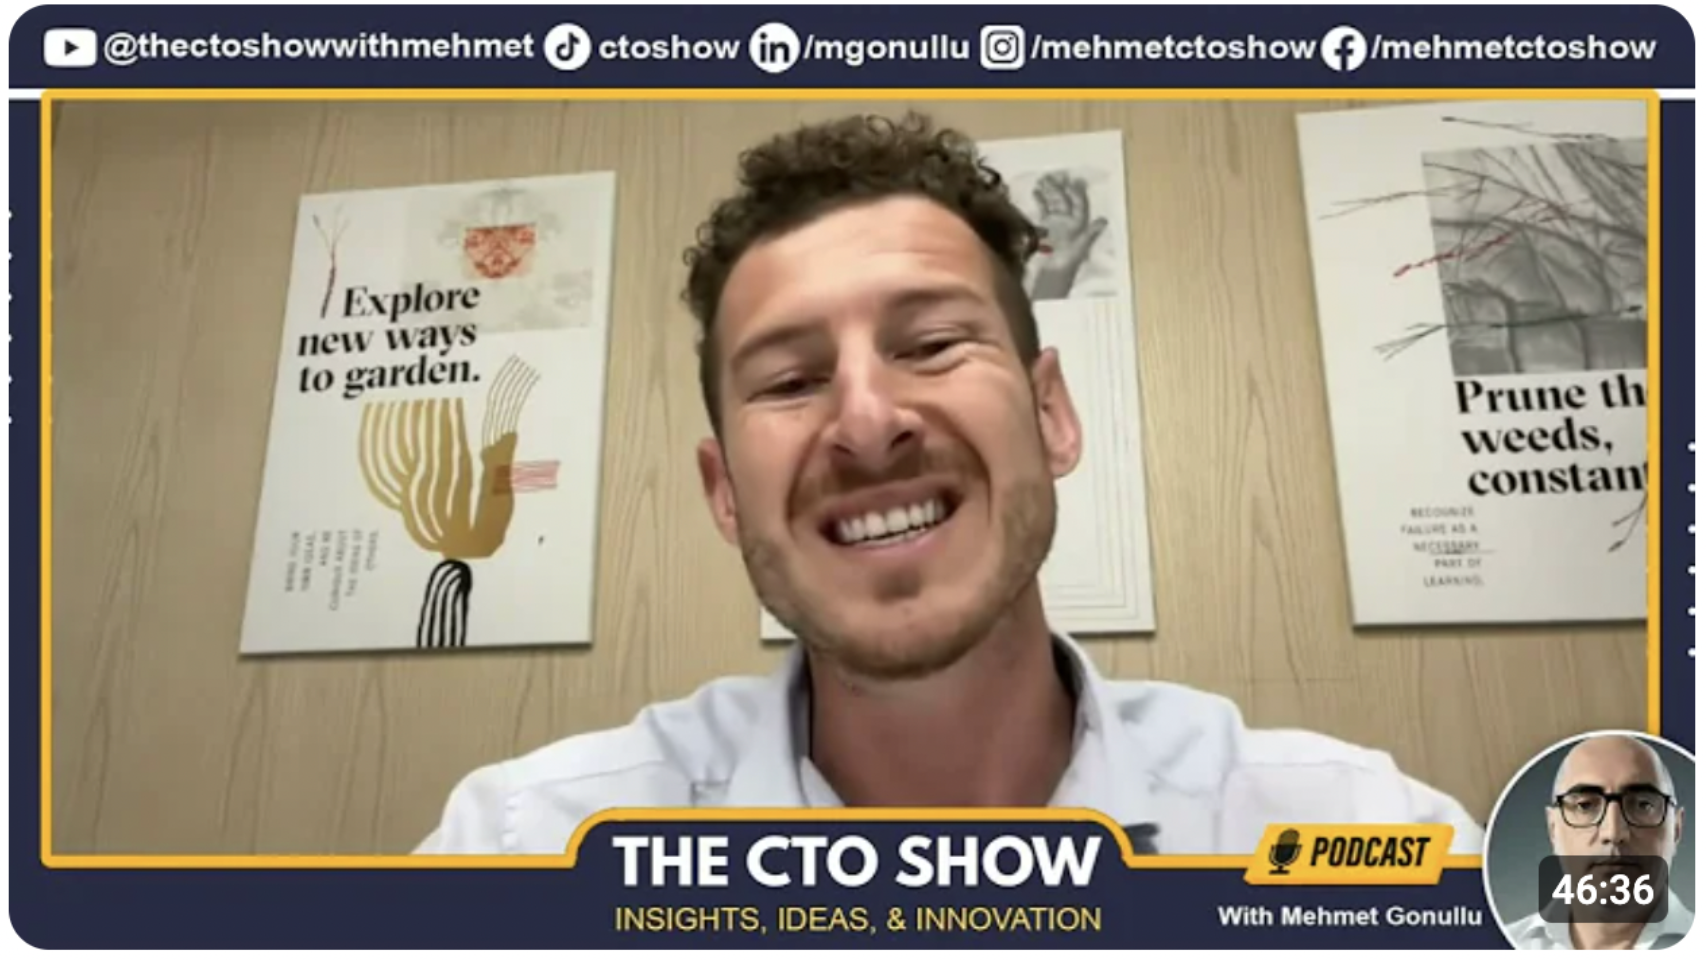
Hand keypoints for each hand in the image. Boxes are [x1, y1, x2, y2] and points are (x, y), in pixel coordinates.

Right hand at [1029, 171, 1107, 299]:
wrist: (1045, 281)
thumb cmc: (1063, 267)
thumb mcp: (1078, 250)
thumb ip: (1089, 235)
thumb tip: (1103, 220)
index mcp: (1078, 227)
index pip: (1080, 204)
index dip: (1078, 192)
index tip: (1073, 179)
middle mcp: (1068, 224)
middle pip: (1065, 200)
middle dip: (1060, 187)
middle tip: (1053, 175)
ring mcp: (1054, 226)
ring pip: (1053, 203)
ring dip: (1049, 190)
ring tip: (1042, 179)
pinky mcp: (1041, 230)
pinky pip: (1041, 211)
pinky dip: (1039, 200)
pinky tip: (1035, 191)